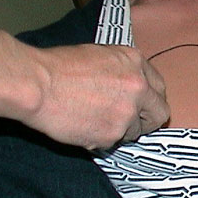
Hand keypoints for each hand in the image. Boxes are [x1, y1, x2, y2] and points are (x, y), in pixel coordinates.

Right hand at [24, 44, 169, 148]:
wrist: (37, 85)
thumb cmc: (60, 66)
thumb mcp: (102, 55)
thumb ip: (125, 71)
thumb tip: (133, 87)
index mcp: (136, 63)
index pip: (159, 88)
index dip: (150, 99)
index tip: (142, 106)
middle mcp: (139, 88)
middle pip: (159, 114)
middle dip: (148, 120)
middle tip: (131, 122)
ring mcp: (127, 114)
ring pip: (134, 132)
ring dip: (120, 130)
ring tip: (93, 119)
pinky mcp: (112, 135)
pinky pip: (112, 142)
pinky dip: (100, 138)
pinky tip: (83, 126)